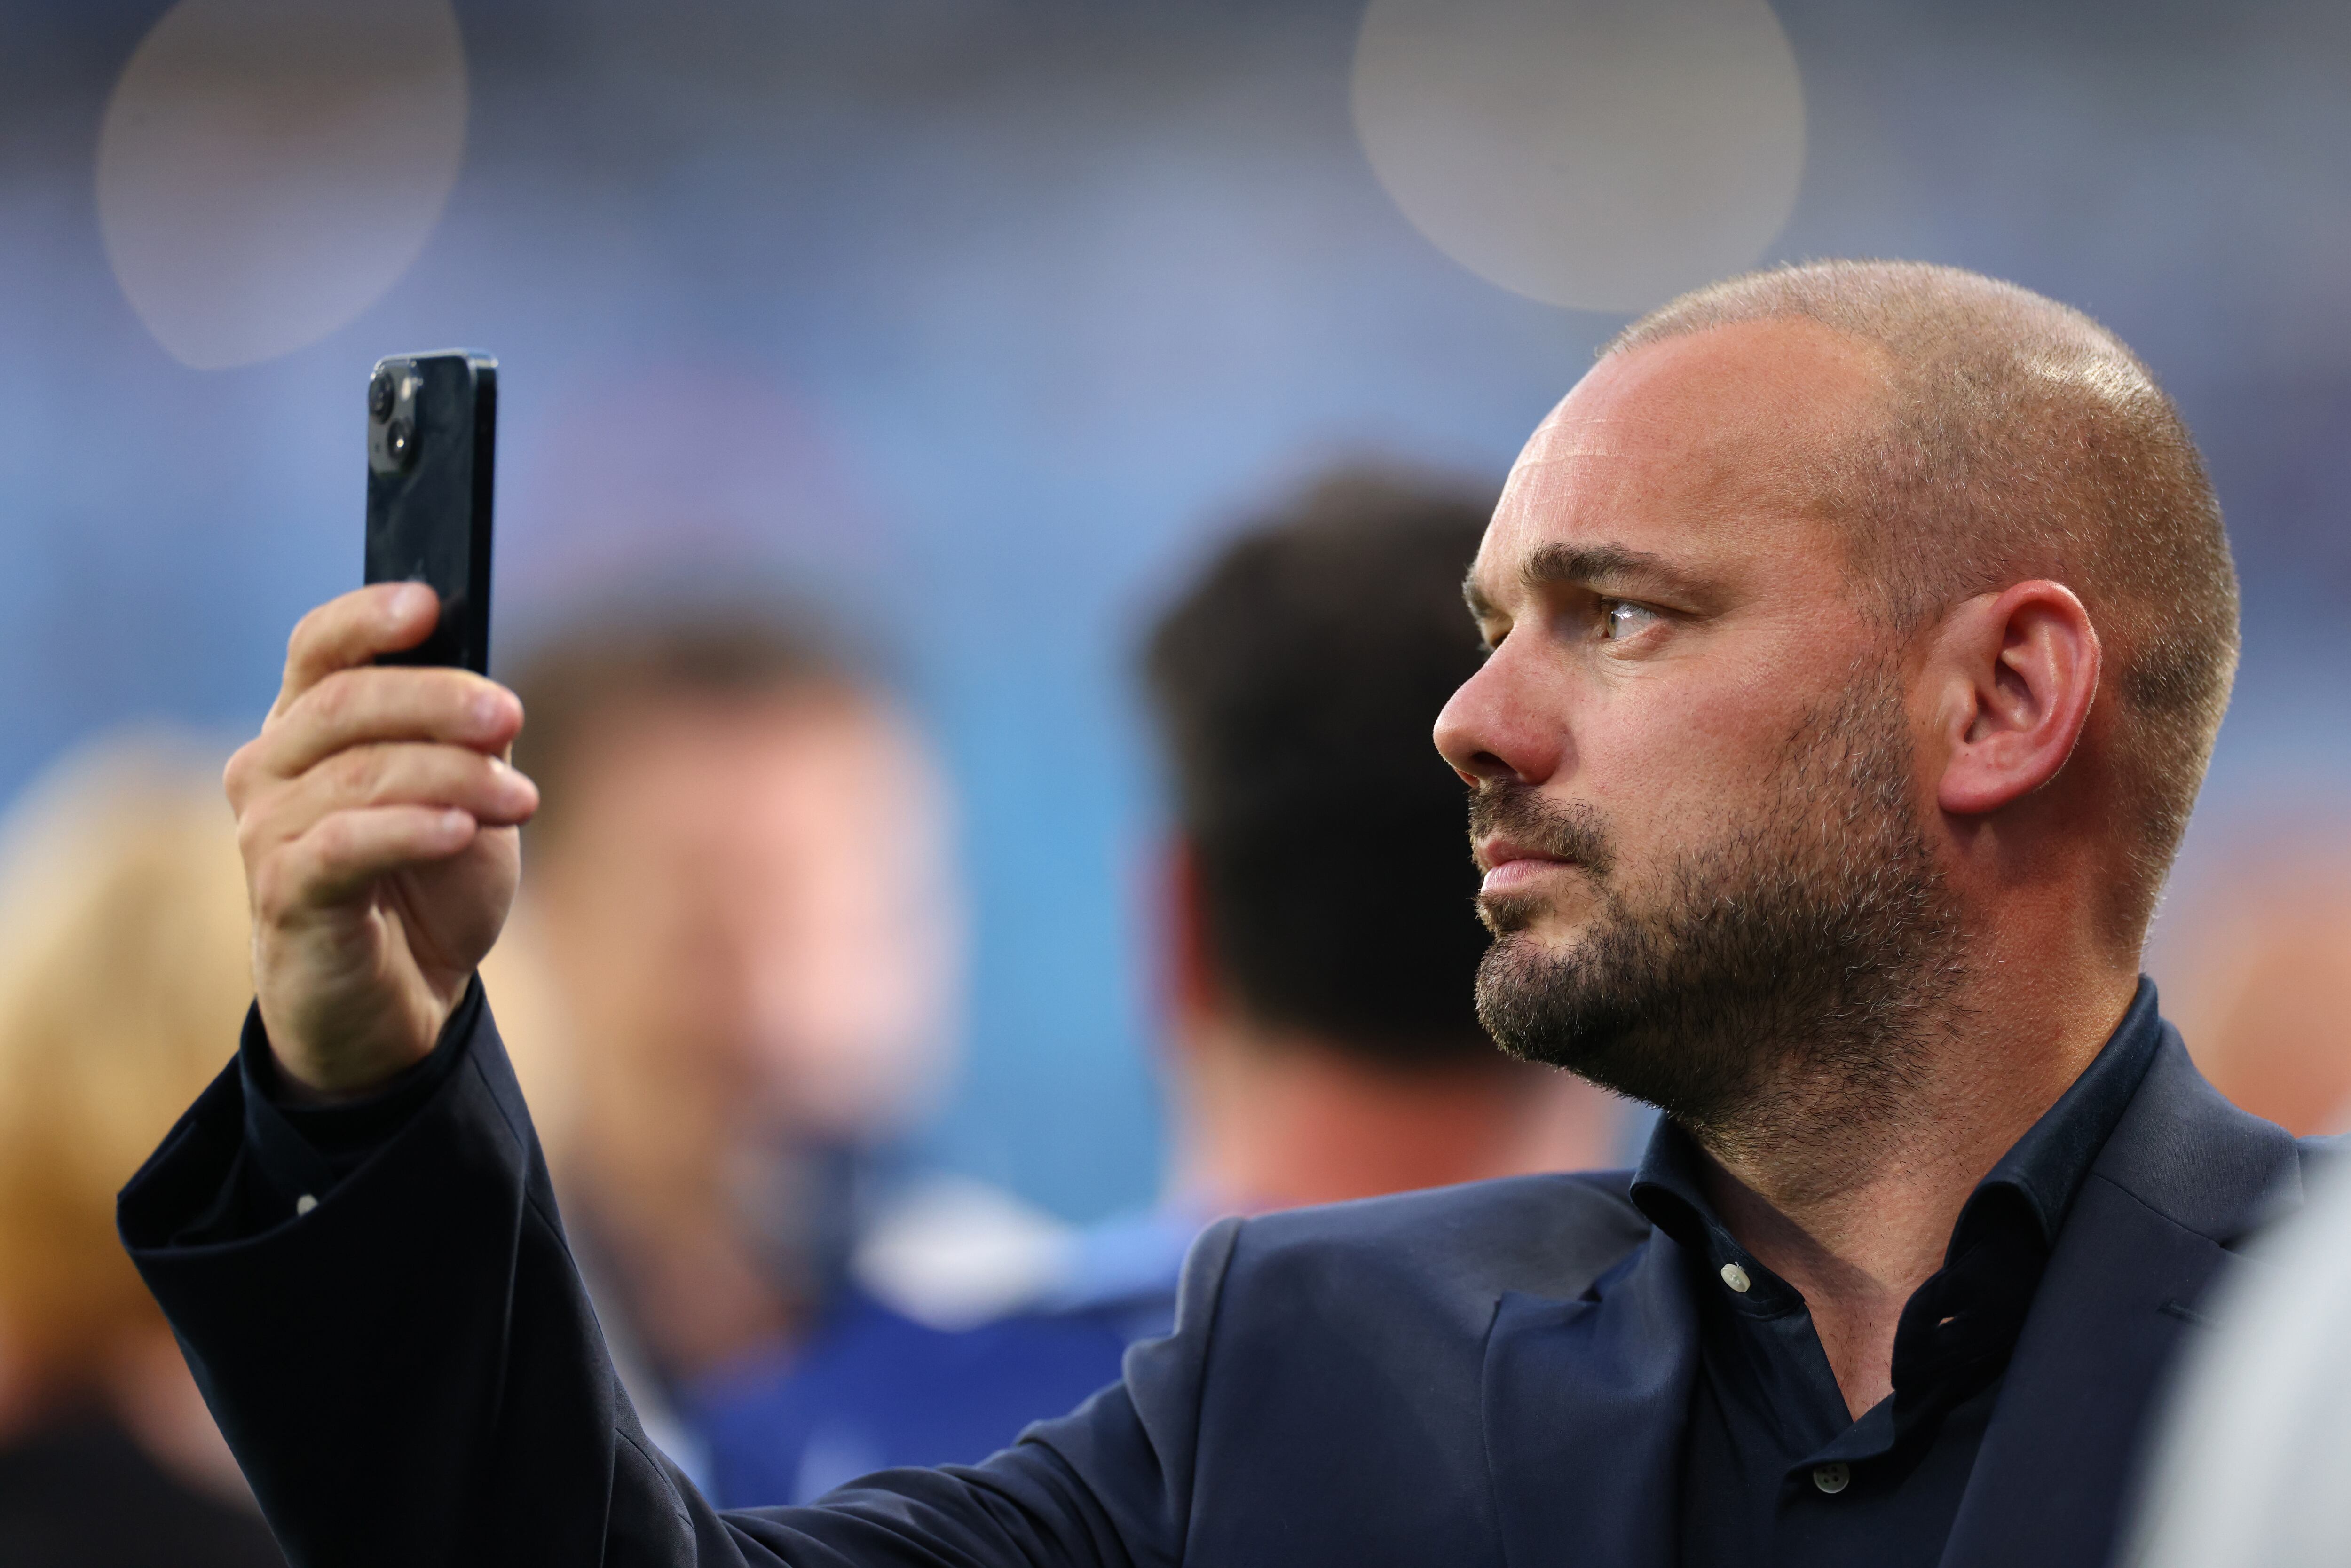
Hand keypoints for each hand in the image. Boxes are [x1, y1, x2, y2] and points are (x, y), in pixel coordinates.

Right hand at [227, 584, 538, 1099]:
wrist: (402, 1001)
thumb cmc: (428, 888)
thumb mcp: (466, 800)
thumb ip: (469, 745)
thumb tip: (492, 702)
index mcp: (307, 729)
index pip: (318, 648)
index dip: (366, 619)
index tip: (428, 604)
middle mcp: (269, 769)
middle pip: (345, 703)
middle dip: (437, 700)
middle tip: (510, 714)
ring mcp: (266, 832)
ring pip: (360, 774)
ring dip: (453, 776)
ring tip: (519, 797)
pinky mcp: (284, 895)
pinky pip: (347, 843)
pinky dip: (411, 828)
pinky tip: (460, 829)